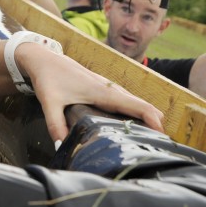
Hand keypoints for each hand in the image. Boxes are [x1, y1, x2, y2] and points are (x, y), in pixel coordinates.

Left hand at [17, 43, 164, 142]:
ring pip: (134, 103)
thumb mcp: (49, 103)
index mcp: (104, 92)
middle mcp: (110, 89)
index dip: (154, 120)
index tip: (163, 137)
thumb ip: (56, 126)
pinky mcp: (102, 89)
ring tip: (150, 141)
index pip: (138, 105)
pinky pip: (125, 102)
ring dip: (145, 118)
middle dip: (155, 123)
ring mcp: (108, 88)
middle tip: (160, 146)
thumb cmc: (48, 78)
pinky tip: (131, 127)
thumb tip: (62, 148)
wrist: (42, 58)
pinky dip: (134, 113)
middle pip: (142, 106)